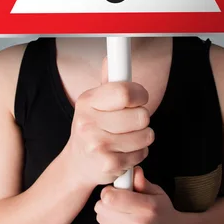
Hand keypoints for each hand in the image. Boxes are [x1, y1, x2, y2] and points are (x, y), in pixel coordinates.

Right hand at [64, 57, 153, 187]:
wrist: (77, 164)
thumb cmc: (92, 128)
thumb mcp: (95, 103)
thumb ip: (108, 83)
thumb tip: (111, 58)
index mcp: (87, 101)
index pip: (124, 92)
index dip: (140, 94)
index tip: (140, 97)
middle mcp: (88, 122)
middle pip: (141, 115)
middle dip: (142, 119)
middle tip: (131, 122)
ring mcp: (97, 145)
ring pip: (145, 135)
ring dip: (143, 137)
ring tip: (128, 138)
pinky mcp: (108, 164)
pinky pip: (141, 153)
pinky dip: (139, 153)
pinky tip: (125, 152)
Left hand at [94, 166, 191, 223]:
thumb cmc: (163, 211)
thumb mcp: (157, 192)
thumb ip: (142, 182)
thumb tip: (133, 171)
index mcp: (146, 208)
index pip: (110, 197)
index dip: (110, 190)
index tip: (116, 189)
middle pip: (102, 207)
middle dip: (107, 199)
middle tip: (118, 199)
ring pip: (100, 217)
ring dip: (107, 211)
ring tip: (121, 210)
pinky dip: (109, 222)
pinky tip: (122, 221)